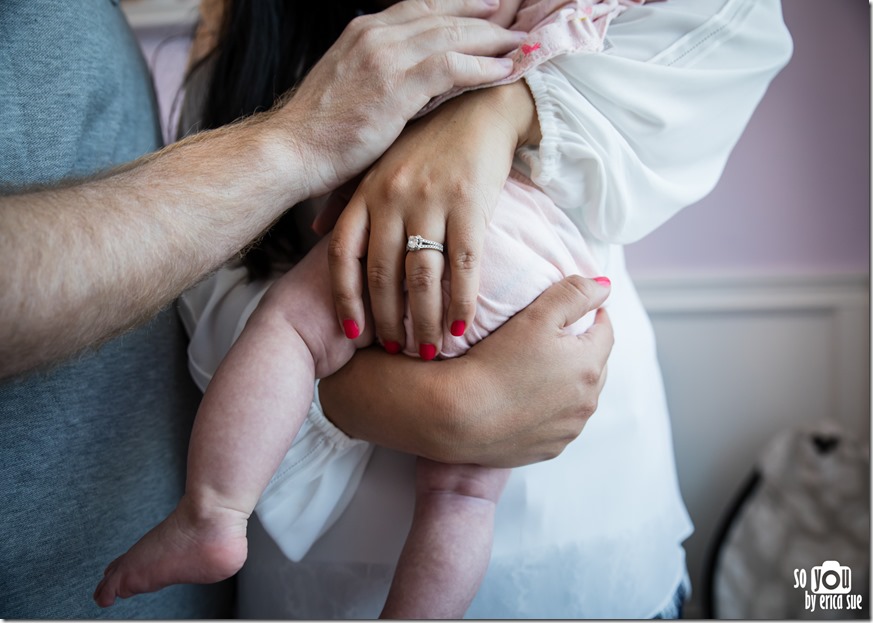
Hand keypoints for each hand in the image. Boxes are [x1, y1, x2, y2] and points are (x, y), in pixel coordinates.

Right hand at [276, 0, 526, 196]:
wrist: (290, 150)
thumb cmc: (319, 130)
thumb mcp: (349, 85)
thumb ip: (378, 71)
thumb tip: (407, 79)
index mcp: (363, 31)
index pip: (422, 7)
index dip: (460, 5)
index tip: (490, 6)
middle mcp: (375, 34)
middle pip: (443, 13)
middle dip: (485, 14)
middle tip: (518, 17)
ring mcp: (385, 57)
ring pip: (453, 34)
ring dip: (493, 38)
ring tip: (523, 43)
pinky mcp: (395, 86)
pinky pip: (451, 67)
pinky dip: (483, 66)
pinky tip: (506, 69)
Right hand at [319, 276, 613, 466]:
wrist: (457, 417)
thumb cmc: (494, 362)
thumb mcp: (535, 316)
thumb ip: (574, 294)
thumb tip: (604, 286)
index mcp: (589, 366)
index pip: (605, 331)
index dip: (591, 315)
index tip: (574, 309)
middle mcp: (587, 402)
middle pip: (594, 365)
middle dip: (580, 350)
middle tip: (551, 338)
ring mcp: (569, 430)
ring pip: (578, 397)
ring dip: (567, 382)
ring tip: (536, 370)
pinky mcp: (549, 450)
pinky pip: (558, 424)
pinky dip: (549, 411)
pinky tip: (526, 401)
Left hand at [322, 80, 539, 357]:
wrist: (478, 107)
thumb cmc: (426, 140)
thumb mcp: (378, 163)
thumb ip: (345, 197)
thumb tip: (316, 231)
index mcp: (366, 191)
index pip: (344, 254)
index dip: (346, 299)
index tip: (352, 335)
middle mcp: (392, 197)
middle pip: (383, 274)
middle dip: (389, 321)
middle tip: (396, 351)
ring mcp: (431, 200)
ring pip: (422, 276)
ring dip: (424, 321)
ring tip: (428, 350)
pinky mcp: (469, 203)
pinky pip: (463, 265)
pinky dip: (461, 301)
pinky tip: (461, 327)